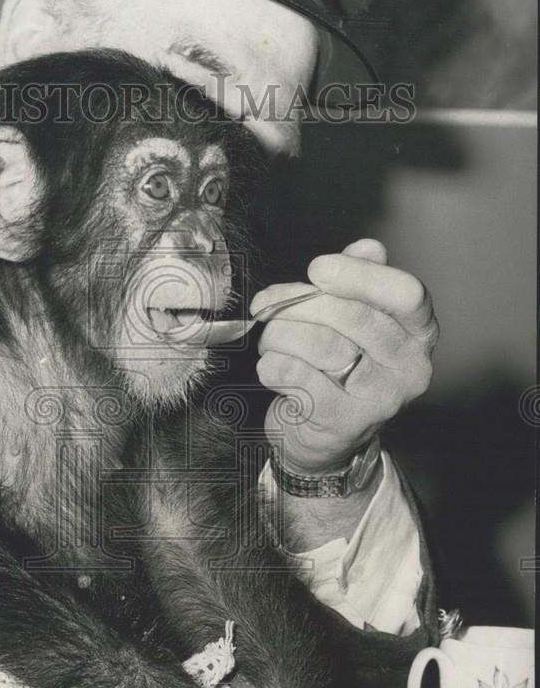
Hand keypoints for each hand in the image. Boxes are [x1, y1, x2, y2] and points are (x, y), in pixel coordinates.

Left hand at [253, 240, 438, 472]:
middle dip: (299, 305)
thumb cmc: (337, 371)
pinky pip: (297, 375)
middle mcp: (410, 367)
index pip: (406, 293)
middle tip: (269, 307)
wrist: (321, 440)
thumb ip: (360, 282)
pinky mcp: (344, 422)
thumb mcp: (352, 322)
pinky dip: (273, 365)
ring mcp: (381, 398)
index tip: (318, 269)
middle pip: (352, 315)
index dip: (359, 275)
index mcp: (419, 333)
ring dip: (280, 336)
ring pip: (320, 344)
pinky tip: (272, 368)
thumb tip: (368, 247)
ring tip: (271, 341)